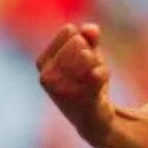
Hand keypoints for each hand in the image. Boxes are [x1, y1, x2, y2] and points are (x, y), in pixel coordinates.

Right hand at [36, 23, 115, 147]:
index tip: (83, 57)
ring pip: (88, 56)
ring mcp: (61, 89)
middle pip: (79, 43)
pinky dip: (104, 74)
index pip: (69, 31)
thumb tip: (91, 29)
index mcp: (43, 63)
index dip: (84, 40)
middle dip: (92, 53)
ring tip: (94, 78)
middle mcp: (47, 77)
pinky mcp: (79, 99)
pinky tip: (100, 84)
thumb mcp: (89, 54)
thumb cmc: (88, 82)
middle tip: (91, 70)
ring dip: (98, 64)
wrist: (94, 118)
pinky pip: (97, 73)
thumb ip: (90, 38)